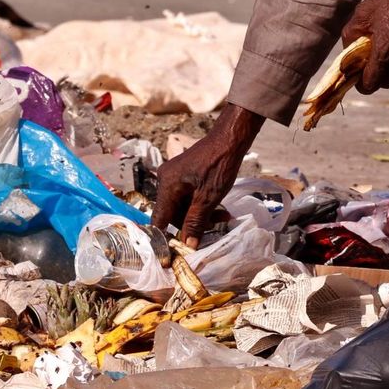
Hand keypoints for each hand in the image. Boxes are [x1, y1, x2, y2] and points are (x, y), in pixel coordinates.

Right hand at [152, 103, 263, 247]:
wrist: (230, 138)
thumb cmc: (219, 166)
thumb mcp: (208, 198)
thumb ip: (195, 222)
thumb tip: (187, 245)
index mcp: (167, 186)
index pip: (159, 220)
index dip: (166, 237)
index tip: (178, 250)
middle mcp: (165, 180)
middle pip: (173, 213)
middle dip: (193, 223)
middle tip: (217, 225)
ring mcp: (174, 176)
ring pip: (183, 205)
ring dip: (201, 214)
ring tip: (224, 215)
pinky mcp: (184, 174)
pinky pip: (188, 195)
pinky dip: (201, 203)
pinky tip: (219, 206)